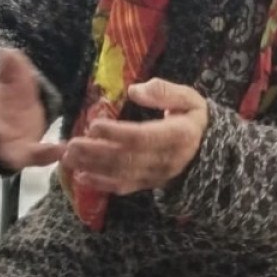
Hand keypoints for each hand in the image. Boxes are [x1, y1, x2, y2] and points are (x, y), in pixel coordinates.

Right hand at [0, 47, 65, 170]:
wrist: (10, 102)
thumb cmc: (4, 88)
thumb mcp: (6, 74)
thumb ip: (7, 66)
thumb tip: (5, 51)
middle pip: (0, 147)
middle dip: (11, 153)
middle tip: (23, 157)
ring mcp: (12, 144)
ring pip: (19, 157)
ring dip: (36, 156)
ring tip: (56, 151)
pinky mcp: (28, 150)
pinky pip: (38, 156)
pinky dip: (49, 154)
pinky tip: (63, 149)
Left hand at [63, 78, 207, 194]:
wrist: (208, 150)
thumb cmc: (193, 118)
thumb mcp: (189, 98)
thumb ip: (164, 92)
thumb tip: (135, 91)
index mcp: (177, 136)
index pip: (142, 137)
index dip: (116, 134)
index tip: (94, 125)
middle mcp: (165, 160)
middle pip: (126, 158)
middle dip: (95, 152)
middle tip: (71, 144)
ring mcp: (155, 175)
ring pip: (120, 173)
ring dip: (92, 167)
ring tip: (68, 158)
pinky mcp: (148, 183)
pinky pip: (123, 186)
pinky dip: (101, 184)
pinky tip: (80, 177)